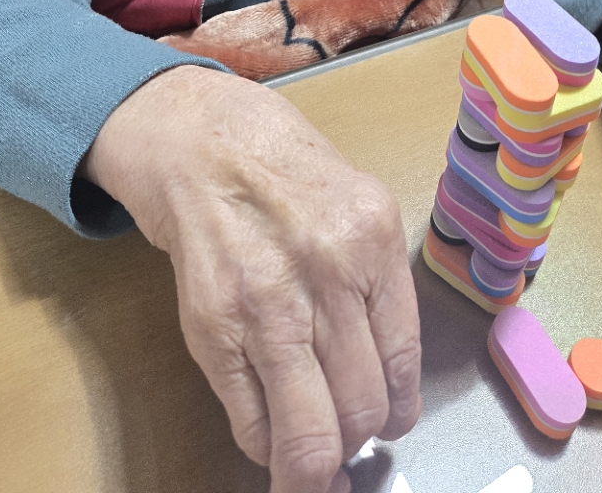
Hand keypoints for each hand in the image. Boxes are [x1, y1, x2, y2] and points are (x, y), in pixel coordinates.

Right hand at [82, 65, 421, 492]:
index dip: (398, 413)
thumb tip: (388, 377)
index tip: (389, 423)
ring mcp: (266, 304)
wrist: (199, 141)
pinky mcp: (213, 327)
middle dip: (356, 439)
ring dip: (316, 462)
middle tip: (347, 437)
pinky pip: (252, 423)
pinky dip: (266, 445)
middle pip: (362, 409)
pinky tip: (271, 431)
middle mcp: (326, 274)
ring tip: (313, 455)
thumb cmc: (279, 169)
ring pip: (311, 432)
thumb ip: (376, 282)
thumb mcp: (355, 205)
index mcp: (372, 239)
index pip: (402, 363)